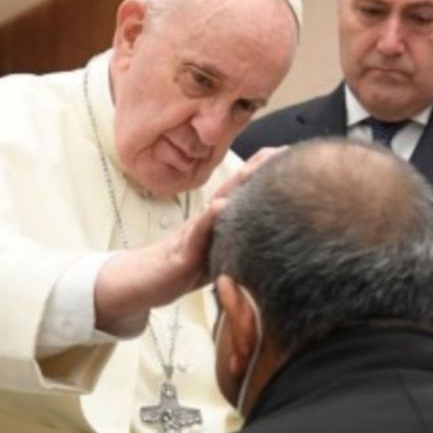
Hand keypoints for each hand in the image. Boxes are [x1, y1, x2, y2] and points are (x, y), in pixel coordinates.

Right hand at [94, 150, 280, 334]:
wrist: (141, 281)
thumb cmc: (180, 267)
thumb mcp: (217, 254)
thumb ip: (239, 242)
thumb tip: (269, 235)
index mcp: (219, 221)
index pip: (245, 192)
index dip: (266, 174)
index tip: (292, 155)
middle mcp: (207, 220)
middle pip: (234, 189)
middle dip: (258, 169)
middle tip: (281, 151)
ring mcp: (194, 233)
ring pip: (217, 205)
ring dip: (236, 186)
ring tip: (257, 169)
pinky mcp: (182, 252)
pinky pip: (195, 234)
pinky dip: (207, 220)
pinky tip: (219, 207)